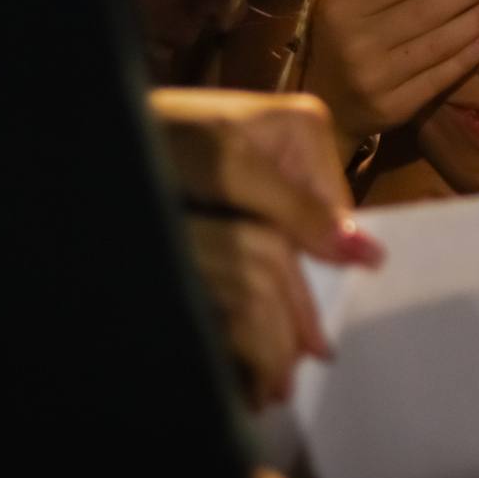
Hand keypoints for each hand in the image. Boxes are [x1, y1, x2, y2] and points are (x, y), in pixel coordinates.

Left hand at [151, 89, 384, 404]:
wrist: (105, 137)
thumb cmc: (166, 145)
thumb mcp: (235, 176)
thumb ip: (301, 213)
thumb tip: (373, 255)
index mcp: (308, 127)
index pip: (338, 213)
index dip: (327, 267)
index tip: (316, 335)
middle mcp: (297, 145)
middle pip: (317, 226)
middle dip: (301, 279)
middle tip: (298, 351)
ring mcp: (270, 167)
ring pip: (291, 236)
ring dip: (277, 280)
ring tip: (276, 340)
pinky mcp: (243, 187)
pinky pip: (264, 233)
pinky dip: (252, 264)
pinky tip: (244, 297)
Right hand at [301, 0, 478, 158]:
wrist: (329, 103)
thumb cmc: (342, 38)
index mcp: (342, 8)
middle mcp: (357, 42)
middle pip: (424, 11)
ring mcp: (376, 78)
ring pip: (436, 44)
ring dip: (477, 20)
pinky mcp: (394, 107)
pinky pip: (437, 78)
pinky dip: (465, 58)